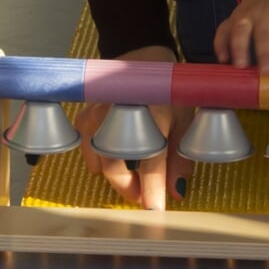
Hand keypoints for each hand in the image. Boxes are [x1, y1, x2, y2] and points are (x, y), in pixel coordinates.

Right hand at [74, 46, 193, 210]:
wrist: (142, 58)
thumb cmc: (167, 90)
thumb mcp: (185, 118)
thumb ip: (180, 157)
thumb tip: (177, 192)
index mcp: (152, 113)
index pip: (151, 160)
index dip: (153, 189)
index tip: (155, 210)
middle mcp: (118, 114)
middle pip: (116, 166)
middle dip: (129, 188)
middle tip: (144, 196)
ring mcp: (97, 116)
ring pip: (100, 162)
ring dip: (117, 175)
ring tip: (134, 176)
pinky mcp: (84, 118)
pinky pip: (89, 151)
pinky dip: (102, 159)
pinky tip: (116, 153)